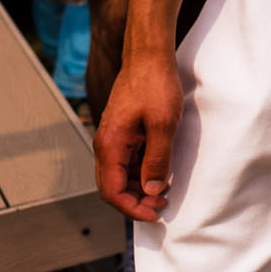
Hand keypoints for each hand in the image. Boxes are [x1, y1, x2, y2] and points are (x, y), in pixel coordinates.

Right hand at [94, 46, 183, 220]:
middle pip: (112, 187)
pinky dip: (140, 173)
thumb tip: (151, 190)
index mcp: (109, 146)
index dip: (131, 208)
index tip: (155, 215)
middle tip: (162, 207)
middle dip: (135, 202)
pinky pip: (126, 162)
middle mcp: (105, 145)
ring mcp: (113, 139)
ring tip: (164, 193)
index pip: (111, 191)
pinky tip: (160, 174)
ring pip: (119, 176)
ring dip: (138, 189)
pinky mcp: (123, 132)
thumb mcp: (163, 124)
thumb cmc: (156, 85)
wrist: (149, 56)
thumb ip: (156, 159)